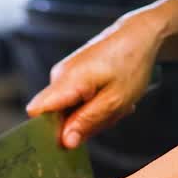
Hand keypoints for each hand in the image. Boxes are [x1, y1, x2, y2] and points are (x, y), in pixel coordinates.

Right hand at [26, 0, 177, 148]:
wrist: (140, 34)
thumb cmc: (131, 63)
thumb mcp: (115, 100)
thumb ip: (87, 122)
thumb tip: (65, 142)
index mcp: (66, 81)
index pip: (37, 112)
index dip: (48, 131)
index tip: (72, 139)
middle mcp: (58, 77)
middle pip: (56, 117)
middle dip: (81, 125)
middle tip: (109, 115)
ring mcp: (64, 75)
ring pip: (69, 111)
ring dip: (93, 115)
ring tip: (114, 103)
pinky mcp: (72, 75)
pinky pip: (76, 100)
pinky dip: (95, 105)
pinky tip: (111, 97)